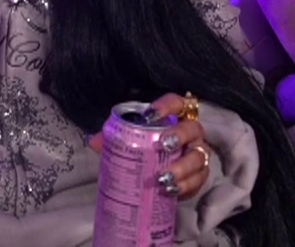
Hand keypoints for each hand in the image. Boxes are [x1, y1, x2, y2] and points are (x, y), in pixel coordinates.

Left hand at [87, 93, 211, 201]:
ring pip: (198, 157)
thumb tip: (93, 142)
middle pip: (193, 129)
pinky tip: (170, 190)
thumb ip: (112, 138)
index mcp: (174, 118)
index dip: (166, 105)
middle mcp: (191, 133)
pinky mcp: (200, 176)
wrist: (161, 174)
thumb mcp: (130, 141)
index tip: (149, 114)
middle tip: (163, 145)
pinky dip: (185, 186)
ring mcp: (198, 154)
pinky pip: (198, 180)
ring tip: (163, 178)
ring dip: (182, 168)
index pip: (176, 103)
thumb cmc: (146, 149)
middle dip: (179, 136)